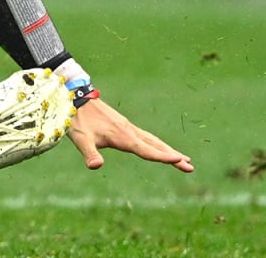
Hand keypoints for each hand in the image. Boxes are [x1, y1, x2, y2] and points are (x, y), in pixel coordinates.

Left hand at [67, 98, 193, 172]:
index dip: (163, 157)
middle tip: (191, 167)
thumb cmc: (76, 120)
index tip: (181, 161)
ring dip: (167, 149)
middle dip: (173, 156)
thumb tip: (96, 166)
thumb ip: (89, 154)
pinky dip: (156, 143)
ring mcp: (127, 126)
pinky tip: (157, 146)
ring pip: (152, 139)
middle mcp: (129, 131)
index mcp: (122, 136)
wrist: (74, 97)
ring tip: (183, 158)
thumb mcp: (80, 139)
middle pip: (155, 145)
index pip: (147, 150)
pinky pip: (145, 136)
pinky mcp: (123, 124)